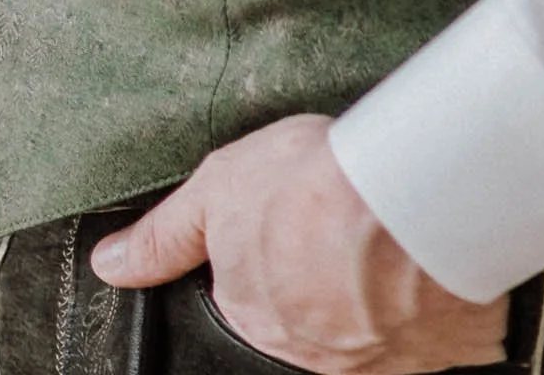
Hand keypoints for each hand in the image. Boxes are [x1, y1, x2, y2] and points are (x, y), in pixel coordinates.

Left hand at [91, 114, 507, 373]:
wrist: (412, 205)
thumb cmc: (315, 187)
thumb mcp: (217, 186)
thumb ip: (164, 235)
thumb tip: (109, 265)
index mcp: (252, 316)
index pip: (249, 295)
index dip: (269, 249)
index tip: (292, 218)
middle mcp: (306, 350)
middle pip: (305, 314)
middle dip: (316, 275)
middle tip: (338, 222)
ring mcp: (371, 361)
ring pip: (361, 325)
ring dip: (367, 289)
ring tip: (383, 235)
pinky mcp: (435, 357)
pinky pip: (420, 335)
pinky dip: (420, 302)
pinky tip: (425, 265)